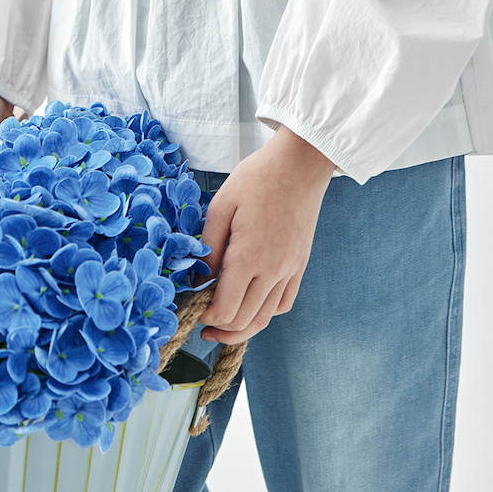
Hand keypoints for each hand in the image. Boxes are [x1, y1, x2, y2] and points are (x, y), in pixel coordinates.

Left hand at [197, 126, 336, 344]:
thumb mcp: (221, 206)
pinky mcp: (300, 264)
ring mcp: (290, 270)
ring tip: (223, 326)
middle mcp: (272, 271)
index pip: (225, 309)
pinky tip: (252, 306)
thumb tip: (199, 282)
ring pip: (265, 318)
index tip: (192, 309)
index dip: (205, 316)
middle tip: (201, 321)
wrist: (299, 164)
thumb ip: (208, 248)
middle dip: (219, 327)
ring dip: (242, 327)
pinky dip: (266, 313)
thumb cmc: (257, 179)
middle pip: (244, 320)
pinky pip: (284, 303)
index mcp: (248, 258)